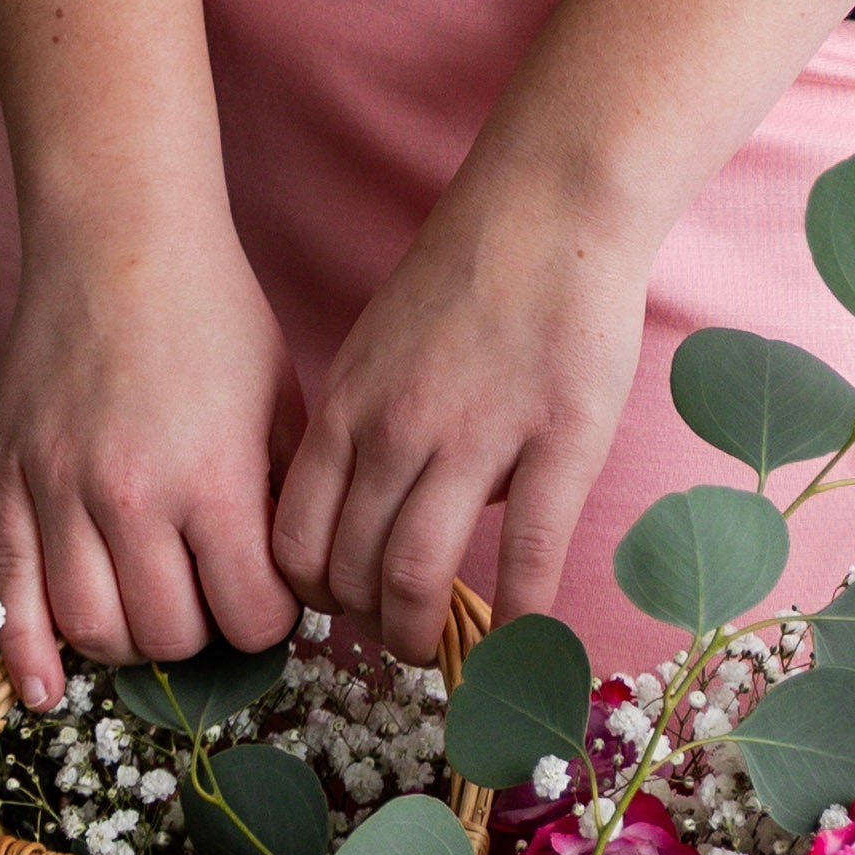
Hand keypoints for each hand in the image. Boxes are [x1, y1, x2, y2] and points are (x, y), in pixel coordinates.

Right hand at [0, 220, 294, 709]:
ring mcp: (60, 491)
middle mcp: (132, 496)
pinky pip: (12, 596)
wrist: (117, 238)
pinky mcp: (10, 480)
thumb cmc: (212, 312)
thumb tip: (286, 587)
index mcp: (213, 477)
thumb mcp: (278, 402)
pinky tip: (49, 691)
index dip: (270, 617)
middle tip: (210, 595)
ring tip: (151, 607)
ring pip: (95, 631)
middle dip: (204, 631)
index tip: (268, 593)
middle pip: (172, 635)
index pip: (250, 615)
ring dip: (132, 641)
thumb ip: (280, 501)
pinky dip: (29, 656)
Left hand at [272, 167, 651, 663]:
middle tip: (396, 636)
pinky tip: (523, 642)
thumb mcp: (381, 346)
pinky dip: (519, 618)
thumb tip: (378, 520)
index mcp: (348, 405)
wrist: (549, 204)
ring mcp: (478, 436)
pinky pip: (528, 555)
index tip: (342, 606)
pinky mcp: (560, 441)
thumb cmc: (466, 273)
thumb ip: (367, 430)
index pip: (295, 539)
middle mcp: (397, 429)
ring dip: (422, 633)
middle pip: (351, 570)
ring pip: (419, 575)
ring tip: (441, 650)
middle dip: (367, 623)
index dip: (313, 593)